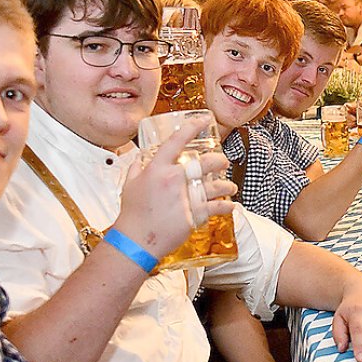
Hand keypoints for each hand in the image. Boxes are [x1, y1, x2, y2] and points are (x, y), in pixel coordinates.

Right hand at [116, 120, 232, 259]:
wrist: (135, 240)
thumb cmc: (132, 214)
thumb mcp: (130, 184)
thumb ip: (137, 168)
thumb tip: (141, 158)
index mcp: (157, 169)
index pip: (177, 141)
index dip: (192, 127)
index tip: (203, 120)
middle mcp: (173, 180)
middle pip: (205, 163)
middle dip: (219, 161)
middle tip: (223, 162)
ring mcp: (186, 197)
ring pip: (215, 186)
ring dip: (227, 185)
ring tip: (230, 186)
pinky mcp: (194, 215)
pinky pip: (217, 207)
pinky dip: (226, 206)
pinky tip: (231, 205)